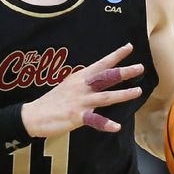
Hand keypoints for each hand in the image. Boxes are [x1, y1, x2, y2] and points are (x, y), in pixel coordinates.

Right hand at [21, 43, 143, 137]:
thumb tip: (100, 76)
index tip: (130, 47)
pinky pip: (94, 121)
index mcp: (80, 77)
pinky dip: (106, 124)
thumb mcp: (69, 85)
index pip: (101, 63)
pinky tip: (117, 127)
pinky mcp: (76, 116)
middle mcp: (82, 86)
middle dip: (124, 72)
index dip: (116, 55)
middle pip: (106, 77)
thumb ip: (85, 81)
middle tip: (140, 67)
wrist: (33, 115)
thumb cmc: (53, 100)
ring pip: (105, 97)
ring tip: (138, 91)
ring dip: (123, 94)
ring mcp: (80, 101)